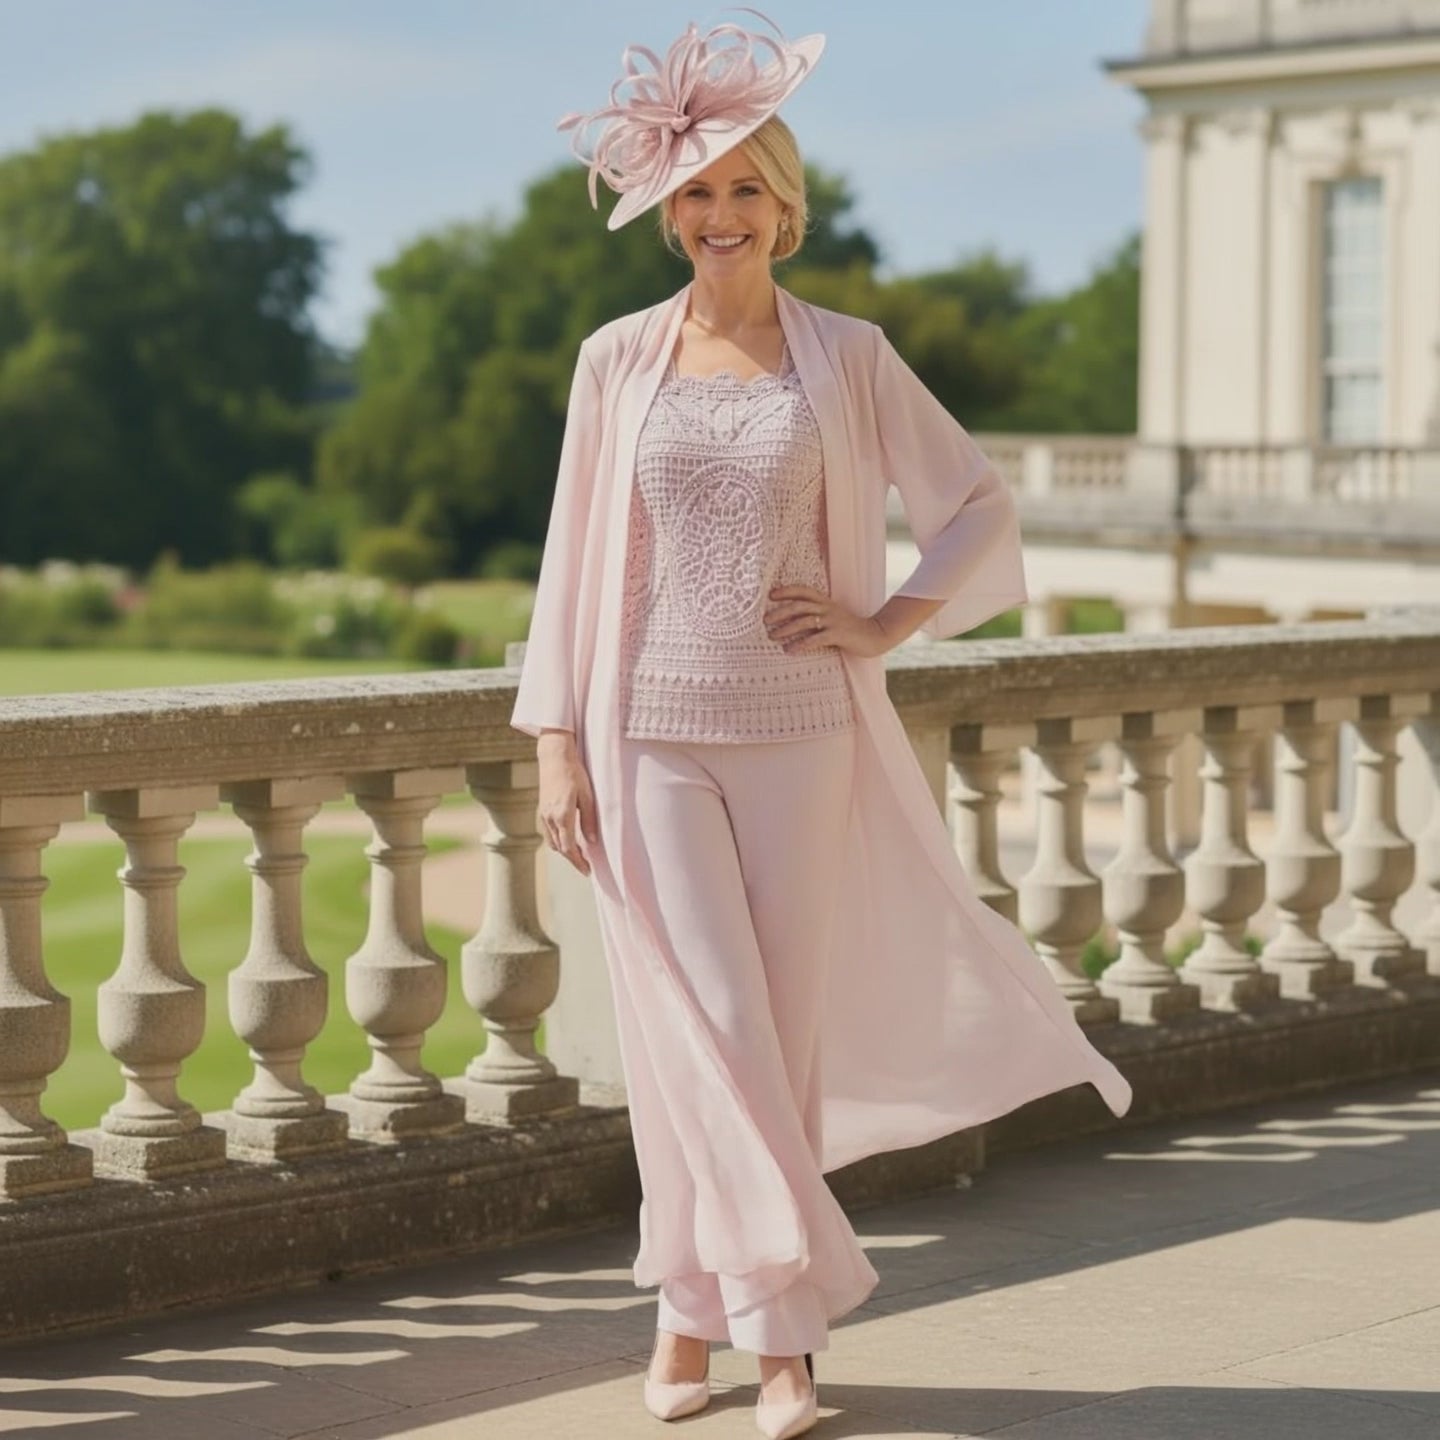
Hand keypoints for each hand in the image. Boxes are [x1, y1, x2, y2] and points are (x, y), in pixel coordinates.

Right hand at [536, 730, 598, 874]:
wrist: (554, 756)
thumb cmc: (574, 773)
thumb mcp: (587, 795)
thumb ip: (589, 819)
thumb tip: (592, 841)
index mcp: (562, 815)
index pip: (569, 848)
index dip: (578, 862)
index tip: (588, 871)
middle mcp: (550, 818)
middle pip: (560, 848)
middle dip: (573, 860)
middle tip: (586, 868)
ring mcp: (543, 814)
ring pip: (553, 842)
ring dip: (565, 851)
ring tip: (579, 856)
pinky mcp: (542, 810)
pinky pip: (549, 833)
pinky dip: (558, 841)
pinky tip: (568, 839)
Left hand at [764, 584, 890, 658]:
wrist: (875, 635)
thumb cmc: (850, 629)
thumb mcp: (832, 617)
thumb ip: (816, 616)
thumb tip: (791, 623)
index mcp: (826, 602)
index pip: (803, 591)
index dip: (787, 591)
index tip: (771, 595)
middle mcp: (828, 608)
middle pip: (800, 605)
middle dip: (780, 612)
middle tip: (765, 620)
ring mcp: (833, 621)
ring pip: (805, 621)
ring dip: (786, 628)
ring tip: (772, 636)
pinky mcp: (838, 635)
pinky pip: (815, 639)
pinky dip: (800, 644)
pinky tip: (789, 650)